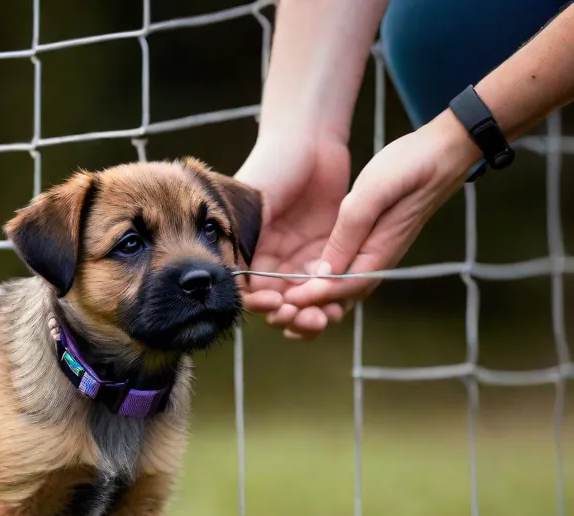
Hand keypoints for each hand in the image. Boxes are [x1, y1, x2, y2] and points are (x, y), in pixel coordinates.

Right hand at [234, 133, 352, 339]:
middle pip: (279, 301)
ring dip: (313, 313)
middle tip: (306, 319)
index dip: (261, 305)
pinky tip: (340, 303)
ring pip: (305, 297)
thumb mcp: (253, 203)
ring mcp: (300, 255)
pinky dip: (333, 296)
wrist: (309, 136)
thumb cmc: (273, 165)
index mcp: (248, 251)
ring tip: (324, 319)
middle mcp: (272, 258)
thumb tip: (234, 281)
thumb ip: (245, 239)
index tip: (275, 304)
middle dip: (290, 316)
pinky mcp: (328, 248)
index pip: (250, 290)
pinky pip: (330, 281)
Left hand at [282, 110, 481, 313]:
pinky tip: (299, 281)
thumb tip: (325, 272)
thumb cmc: (409, 166)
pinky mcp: (369, 243)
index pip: (341, 288)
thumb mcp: (373, 192)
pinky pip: (343, 272)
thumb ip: (350, 232)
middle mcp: (376, 260)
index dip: (311, 298)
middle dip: (310, 310)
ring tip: (282, 308)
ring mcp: (373, 253)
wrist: (443, 152)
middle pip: (339, 297)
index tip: (284, 301)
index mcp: (378, 253)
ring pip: (340, 289)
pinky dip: (321, 282)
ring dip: (314, 301)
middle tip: (278, 315)